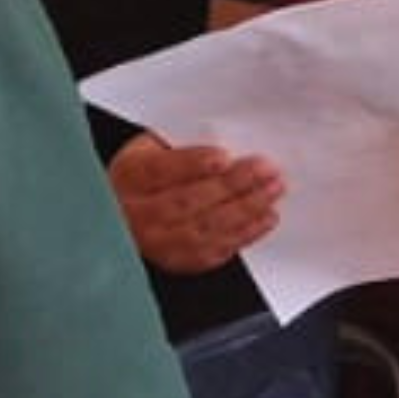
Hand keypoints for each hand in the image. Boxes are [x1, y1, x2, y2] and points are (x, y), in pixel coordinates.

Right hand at [107, 135, 286, 272]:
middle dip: (232, 185)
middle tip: (265, 170)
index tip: (224, 157)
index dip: (192, 165)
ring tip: (272, 190)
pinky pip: (216, 250)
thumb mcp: (150, 148)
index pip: (160, 171)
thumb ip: (179, 143)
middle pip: (187, 201)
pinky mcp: (179, 261)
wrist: (126, 213)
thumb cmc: (146, 174)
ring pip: (205, 229)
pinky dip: (245, 233)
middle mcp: (139, 214)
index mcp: (131, 177)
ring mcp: (158, 242)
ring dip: (246, 209)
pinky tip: (265, 217)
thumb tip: (222, 136)